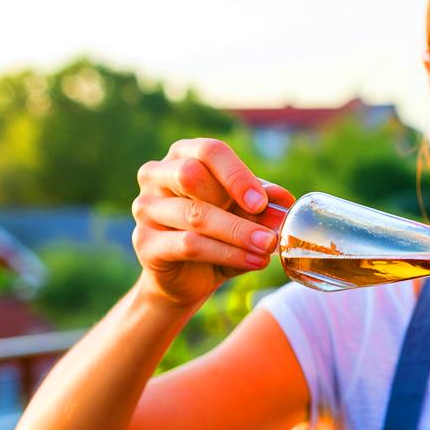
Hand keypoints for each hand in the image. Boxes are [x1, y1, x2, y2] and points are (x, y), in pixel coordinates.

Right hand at [131, 138, 294, 308]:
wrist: (187, 277)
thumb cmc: (217, 233)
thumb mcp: (243, 213)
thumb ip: (261, 202)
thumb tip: (285, 200)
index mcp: (182, 156)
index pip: (209, 151)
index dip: (237, 174)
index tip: (261, 202)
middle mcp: (156, 176)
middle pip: (191, 175)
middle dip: (235, 202)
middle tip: (268, 226)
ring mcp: (146, 208)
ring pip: (195, 215)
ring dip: (238, 233)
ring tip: (268, 247)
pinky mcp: (145, 242)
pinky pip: (189, 245)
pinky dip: (227, 253)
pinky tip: (254, 261)